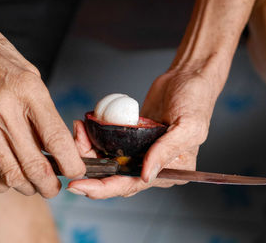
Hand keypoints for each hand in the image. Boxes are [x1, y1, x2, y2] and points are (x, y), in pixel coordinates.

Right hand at [0, 13, 84, 197]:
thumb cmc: (2, 62)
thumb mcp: (33, 79)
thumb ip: (44, 113)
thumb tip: (56, 147)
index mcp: (29, 92)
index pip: (56, 138)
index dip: (71, 163)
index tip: (77, 171)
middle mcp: (5, 110)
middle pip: (34, 165)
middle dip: (50, 185)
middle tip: (55, 187)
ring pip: (10, 174)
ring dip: (28, 187)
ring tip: (35, 185)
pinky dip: (0, 184)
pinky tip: (8, 179)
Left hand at [68, 57, 222, 198]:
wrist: (187, 77)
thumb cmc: (196, 101)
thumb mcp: (188, 127)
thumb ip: (167, 152)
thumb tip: (145, 176)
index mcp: (168, 171)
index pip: (132, 185)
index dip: (105, 189)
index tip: (81, 187)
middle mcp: (151, 164)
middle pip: (115, 176)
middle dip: (90, 171)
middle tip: (69, 165)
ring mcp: (138, 149)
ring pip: (107, 159)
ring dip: (88, 150)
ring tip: (78, 133)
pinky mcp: (130, 135)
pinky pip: (108, 141)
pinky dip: (93, 137)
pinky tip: (84, 127)